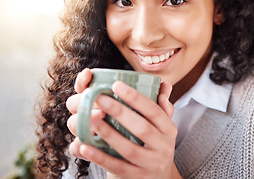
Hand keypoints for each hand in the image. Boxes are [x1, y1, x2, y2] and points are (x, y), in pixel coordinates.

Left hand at [66, 69, 181, 178]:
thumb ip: (161, 105)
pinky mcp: (135, 177)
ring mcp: (150, 164)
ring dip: (108, 133)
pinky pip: (116, 167)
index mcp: (169, 129)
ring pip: (129, 148)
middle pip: (142, 128)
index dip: (136, 98)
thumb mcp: (162, 126)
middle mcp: (163, 147)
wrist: (158, 178)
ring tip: (91, 119)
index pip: (154, 111)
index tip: (116, 85)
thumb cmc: (155, 144)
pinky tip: (84, 146)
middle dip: (120, 112)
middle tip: (100, 98)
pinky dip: (99, 157)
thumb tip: (164, 85)